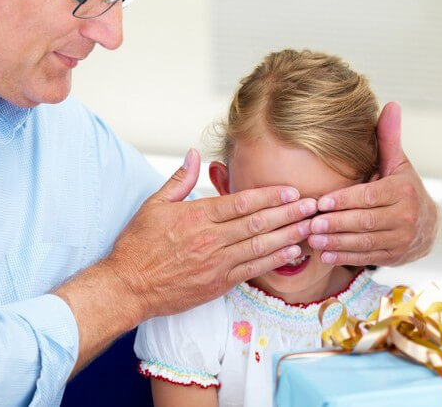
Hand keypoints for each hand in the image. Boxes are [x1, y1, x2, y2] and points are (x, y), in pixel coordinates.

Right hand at [105, 149, 316, 318]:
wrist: (128, 287)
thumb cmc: (139, 246)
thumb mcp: (154, 205)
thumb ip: (180, 179)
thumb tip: (195, 154)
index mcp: (196, 216)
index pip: (241, 202)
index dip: (270, 196)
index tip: (292, 190)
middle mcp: (210, 239)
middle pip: (258, 223)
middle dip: (289, 213)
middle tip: (313, 205)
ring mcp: (216, 263)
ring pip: (260, 247)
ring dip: (289, 236)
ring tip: (310, 227)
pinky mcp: (219, 283)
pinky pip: (253, 269)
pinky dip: (275, 261)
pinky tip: (293, 252)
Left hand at [307, 102, 439, 266]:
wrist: (428, 225)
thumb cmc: (403, 187)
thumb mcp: (398, 163)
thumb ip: (388, 138)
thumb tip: (391, 105)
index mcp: (403, 190)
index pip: (370, 196)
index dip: (345, 200)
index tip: (321, 202)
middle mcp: (406, 216)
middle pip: (365, 221)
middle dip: (336, 224)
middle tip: (310, 224)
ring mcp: (402, 239)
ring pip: (365, 242)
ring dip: (337, 242)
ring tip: (312, 240)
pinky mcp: (396, 256)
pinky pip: (367, 257)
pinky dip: (345, 257)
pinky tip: (325, 254)